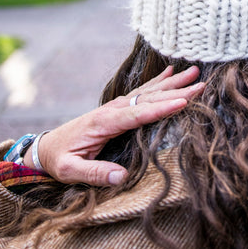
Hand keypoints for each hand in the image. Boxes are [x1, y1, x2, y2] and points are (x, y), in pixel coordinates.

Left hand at [23, 66, 203, 186]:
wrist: (46, 147)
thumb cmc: (59, 160)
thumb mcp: (71, 171)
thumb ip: (94, 173)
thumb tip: (121, 177)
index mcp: (105, 122)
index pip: (138, 113)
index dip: (161, 108)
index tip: (183, 102)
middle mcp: (113, 108)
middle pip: (150, 98)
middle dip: (176, 90)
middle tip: (201, 83)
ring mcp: (117, 105)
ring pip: (149, 91)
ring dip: (173, 82)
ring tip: (194, 71)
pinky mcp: (119, 107)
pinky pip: (143, 91)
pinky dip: (159, 81)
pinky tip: (171, 72)